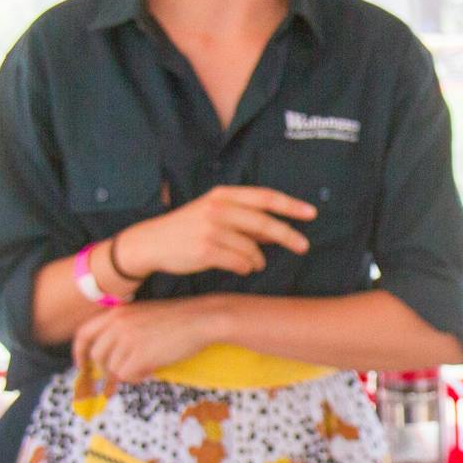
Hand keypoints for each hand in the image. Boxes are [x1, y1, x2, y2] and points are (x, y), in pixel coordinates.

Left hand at [73, 298, 214, 382]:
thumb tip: (107, 355)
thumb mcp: (141, 314)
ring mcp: (127, 340)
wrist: (200, 319)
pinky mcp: (139, 355)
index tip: (82, 365)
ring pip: (112, 369)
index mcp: (115, 312)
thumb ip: (121, 328)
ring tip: (147, 366)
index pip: (83, 334)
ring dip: (127, 372)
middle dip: (107, 369)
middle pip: (97, 356)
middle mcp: (117, 325)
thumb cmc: (176, 318)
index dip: (79, 352)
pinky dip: (137, 377)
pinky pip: (127, 376)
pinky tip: (151, 369)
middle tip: (122, 373)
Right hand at [122, 186, 315, 277]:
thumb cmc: (189, 229)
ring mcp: (211, 229)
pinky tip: (241, 268)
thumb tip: (279, 231)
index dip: (290, 205)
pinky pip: (240, 263)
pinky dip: (245, 267)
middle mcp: (218, 208)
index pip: (264, 197)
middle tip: (304, 246)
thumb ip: (246, 221)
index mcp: (223, 195)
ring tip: (255, 263)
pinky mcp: (206, 250)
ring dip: (258, 259)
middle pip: (264, 222)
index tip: (311, 213)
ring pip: (252, 248)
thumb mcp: (215, 215)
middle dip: (288, 235)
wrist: (151, 243)